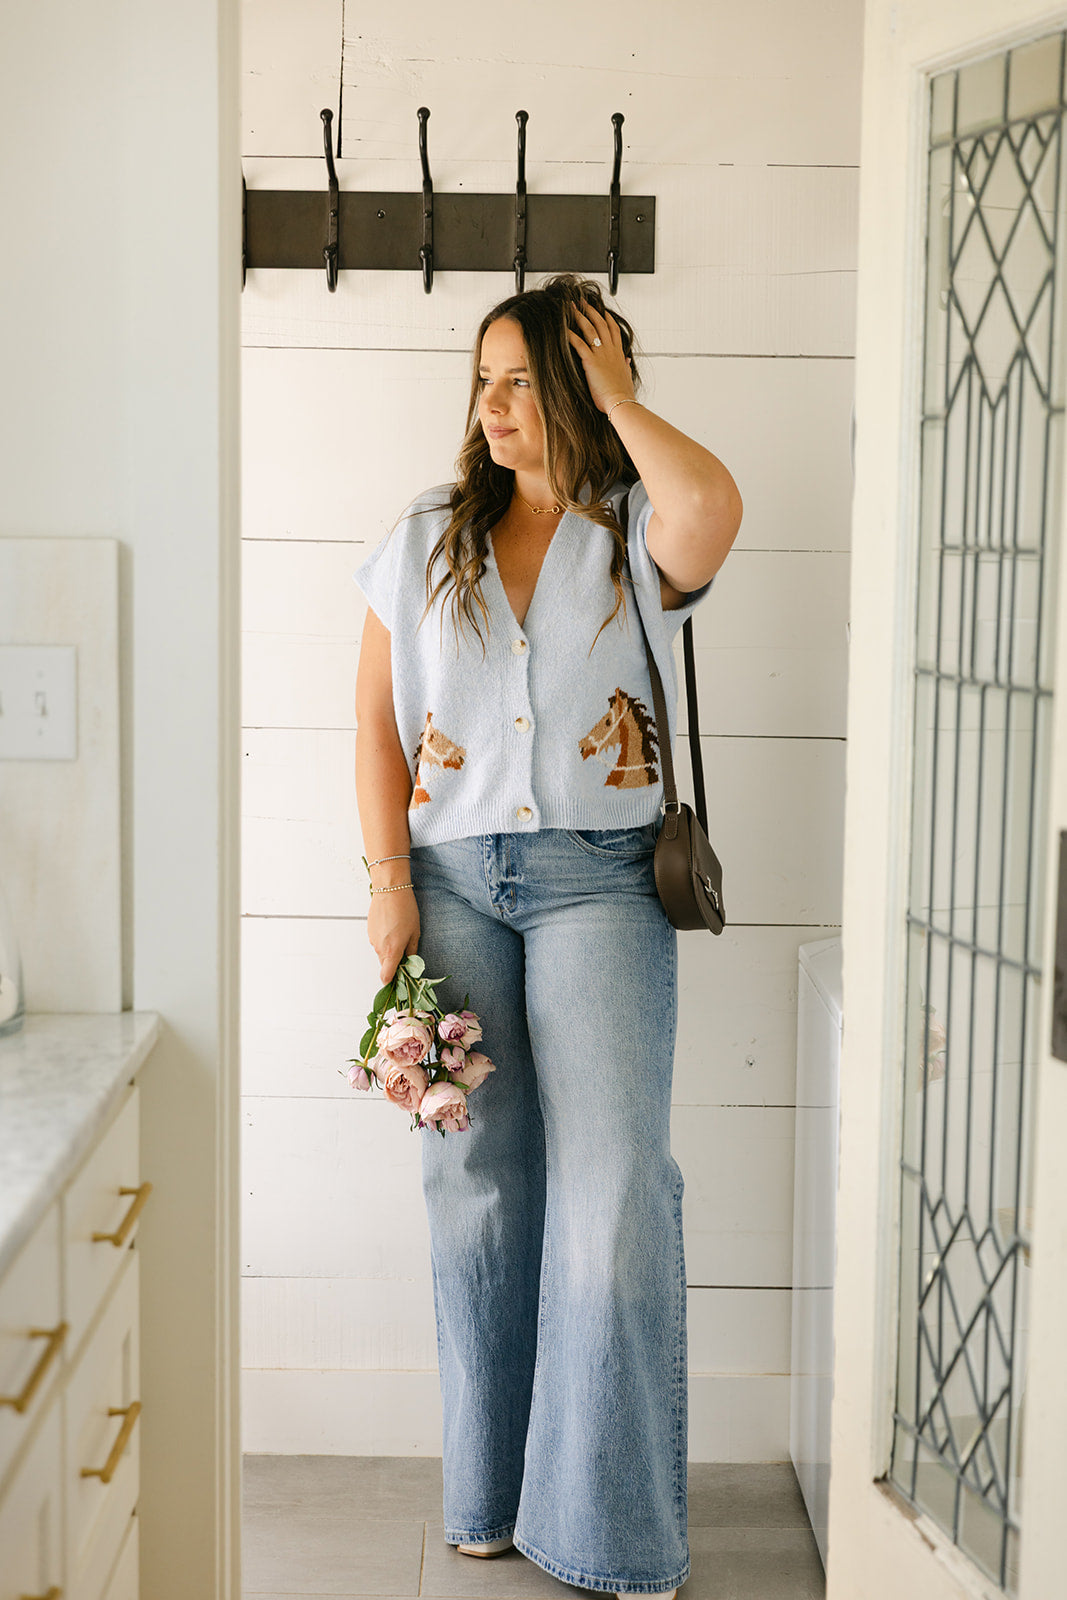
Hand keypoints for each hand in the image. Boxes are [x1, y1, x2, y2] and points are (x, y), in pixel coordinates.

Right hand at [368, 887, 420, 984]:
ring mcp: (372, 940)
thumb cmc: (405, 910)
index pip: (386, 977)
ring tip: (400, 934)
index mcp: (392, 951)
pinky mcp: (369, 931)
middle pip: (385, 965)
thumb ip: (412, 951)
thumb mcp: (415, 932)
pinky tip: (392, 928)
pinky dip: (384, 940)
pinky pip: (377, 942)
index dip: (391, 981)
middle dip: (394, 963)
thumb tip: (411, 963)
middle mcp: (379, 948)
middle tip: (406, 953)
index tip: (399, 980)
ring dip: (389, 950)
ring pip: (381, 953)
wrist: (390, 890)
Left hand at [566, 299, 635, 415]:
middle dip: (591, 311)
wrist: (620, 402)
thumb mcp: (626, 376)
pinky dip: (570, 334)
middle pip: (601, 324)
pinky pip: (579, 343)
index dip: (607, 318)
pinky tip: (563, 328)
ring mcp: (601, 354)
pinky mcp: (591, 361)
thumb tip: (626, 360)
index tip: (601, 310)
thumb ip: (624, 365)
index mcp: (618, 353)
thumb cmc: (621, 393)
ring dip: (580, 316)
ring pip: (590, 329)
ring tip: (571, 308)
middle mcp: (610, 350)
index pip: (613, 330)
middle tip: (583, 302)